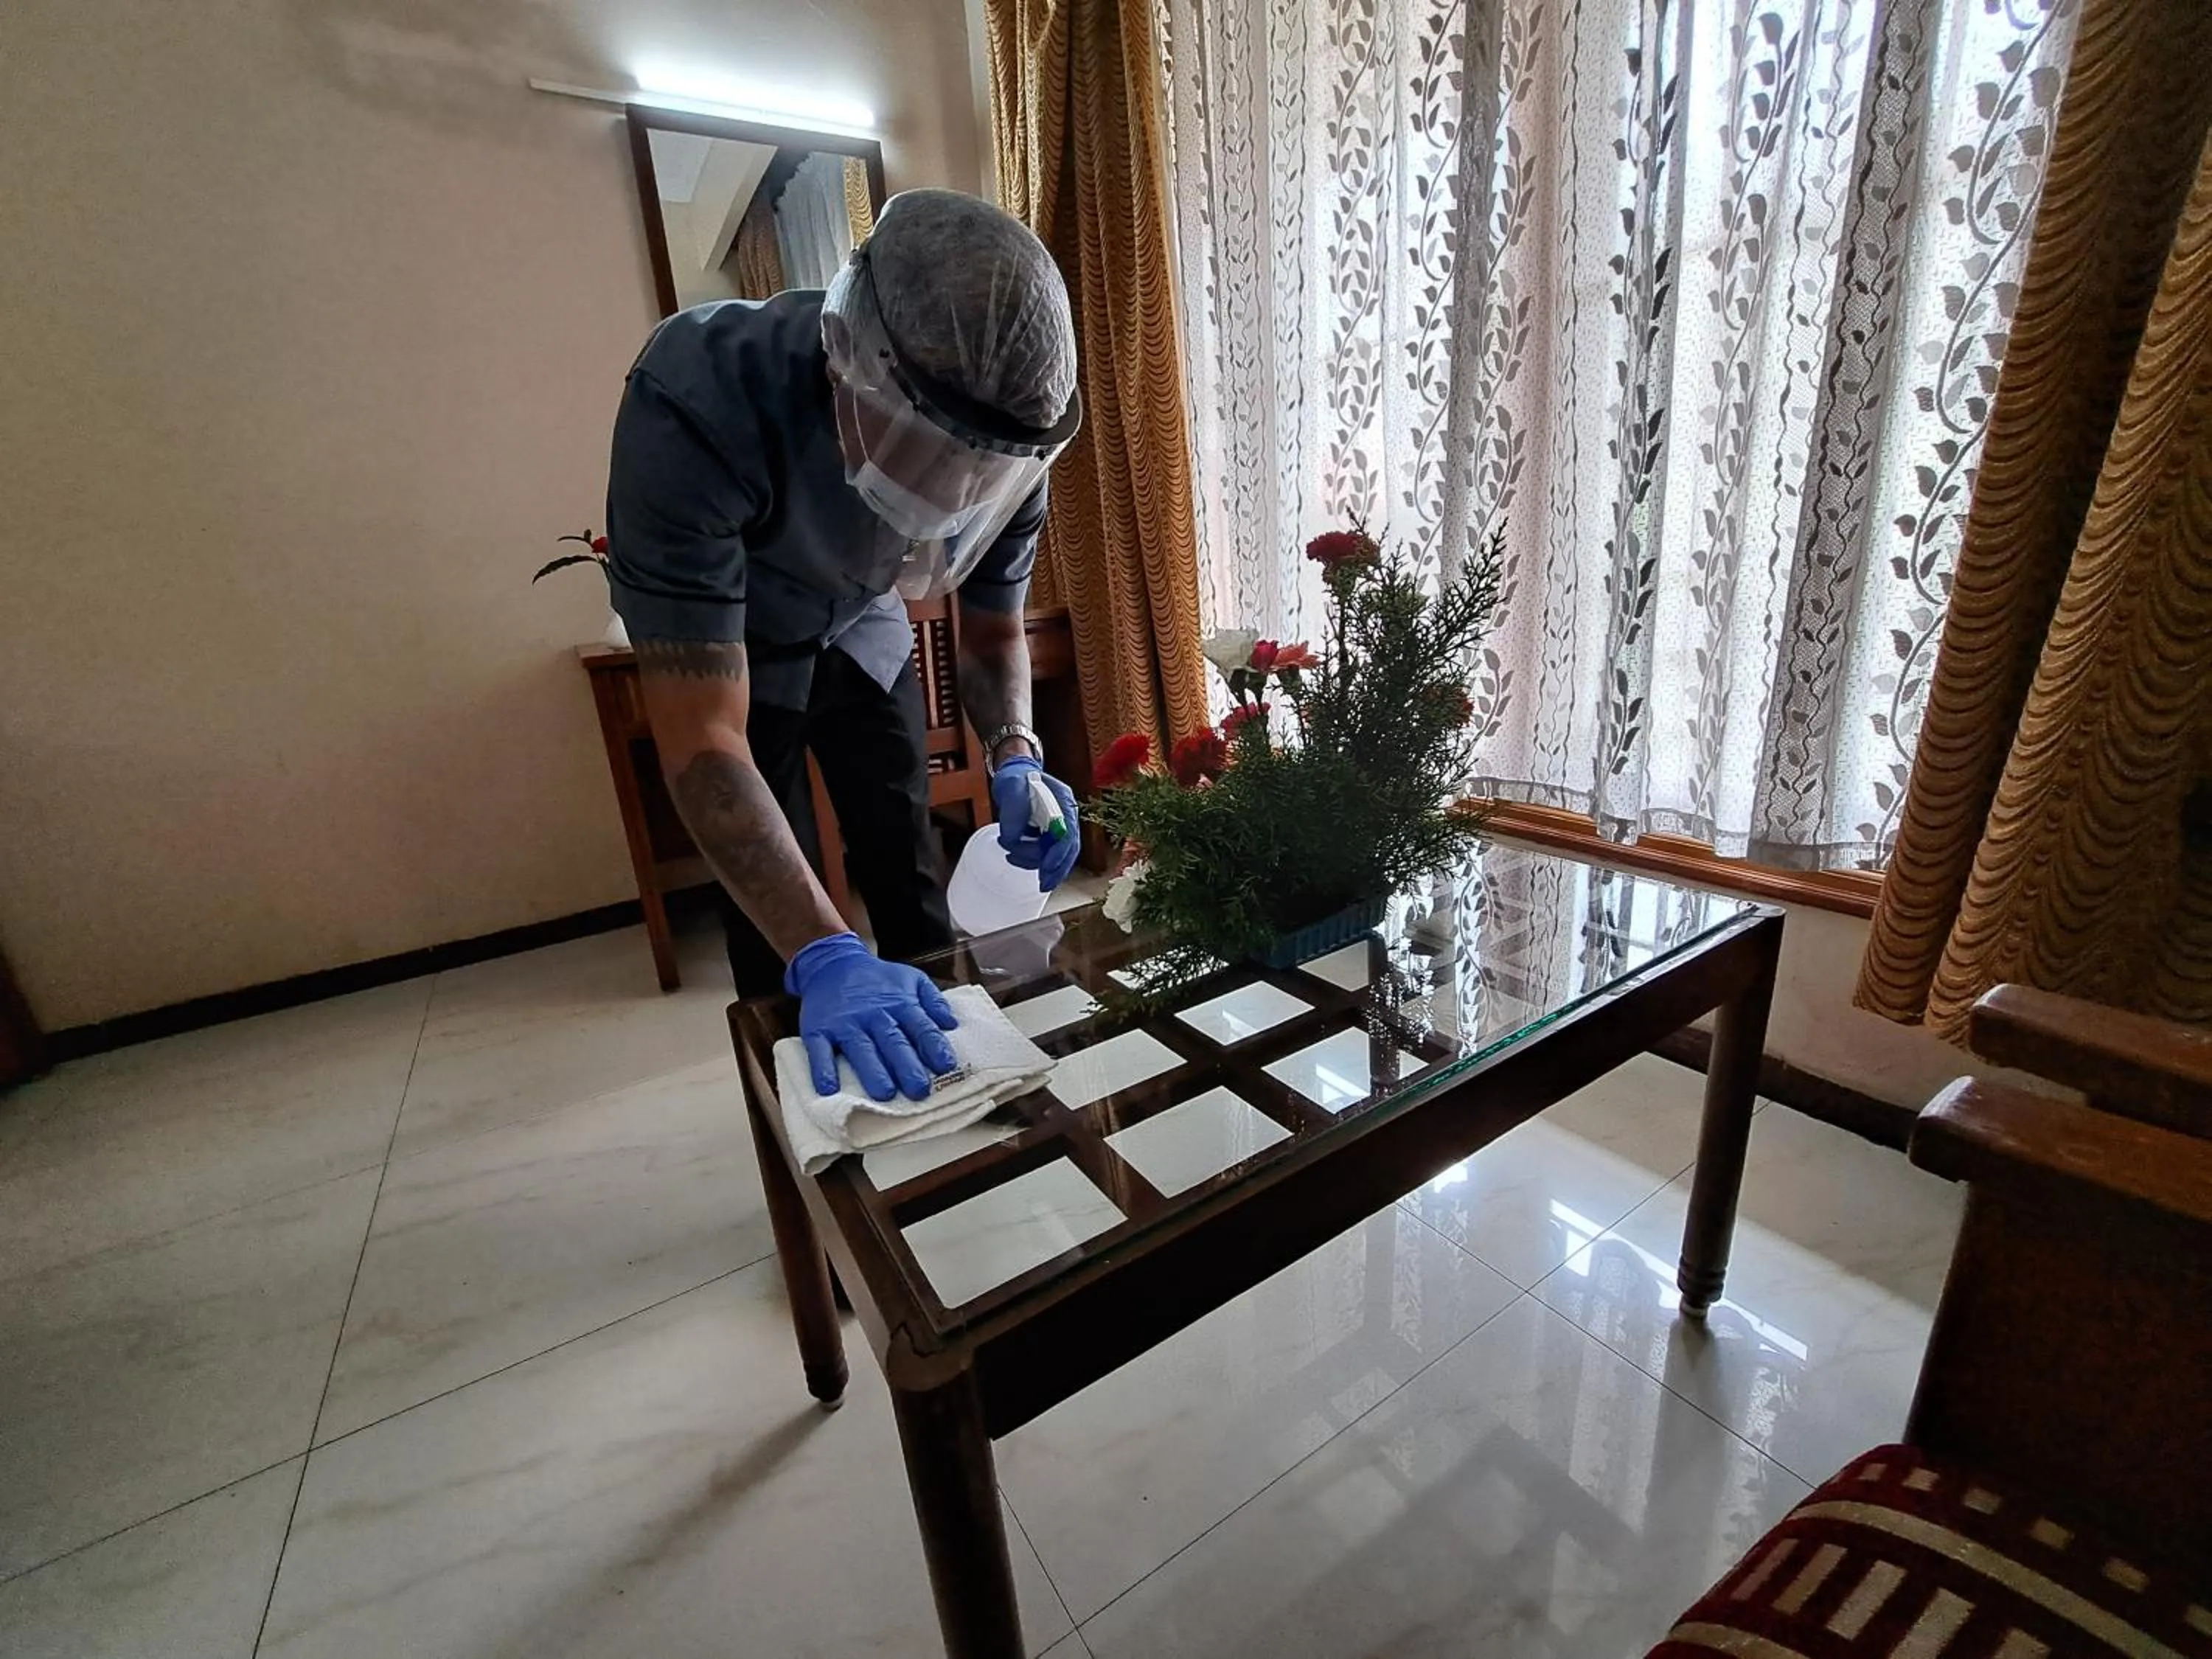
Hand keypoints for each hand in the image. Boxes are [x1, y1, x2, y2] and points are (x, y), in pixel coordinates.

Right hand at [785, 932, 959, 1101]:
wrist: (832, 963)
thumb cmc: (877, 980)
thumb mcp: (911, 979)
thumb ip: (933, 1001)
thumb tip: (951, 1024)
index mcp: (900, 1004)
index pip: (921, 1027)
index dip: (934, 1047)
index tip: (946, 1066)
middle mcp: (874, 1015)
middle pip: (893, 1042)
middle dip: (907, 1067)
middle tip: (919, 1090)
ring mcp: (845, 1023)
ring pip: (861, 1048)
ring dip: (873, 1071)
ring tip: (885, 1093)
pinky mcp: (818, 1030)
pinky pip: (820, 1051)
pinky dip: (823, 1069)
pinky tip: (829, 1089)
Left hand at [991, 757, 1081, 890]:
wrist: (1014, 772)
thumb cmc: (1015, 777)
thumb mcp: (1011, 790)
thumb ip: (1013, 815)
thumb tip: (1011, 840)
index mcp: (1063, 801)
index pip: (1068, 836)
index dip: (1058, 857)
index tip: (1046, 871)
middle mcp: (1065, 814)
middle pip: (1068, 849)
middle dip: (1055, 870)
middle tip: (1043, 886)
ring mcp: (1058, 823)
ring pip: (1056, 853)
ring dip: (1036, 862)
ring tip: (1012, 857)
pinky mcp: (1048, 831)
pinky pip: (1046, 851)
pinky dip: (1032, 858)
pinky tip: (1015, 855)